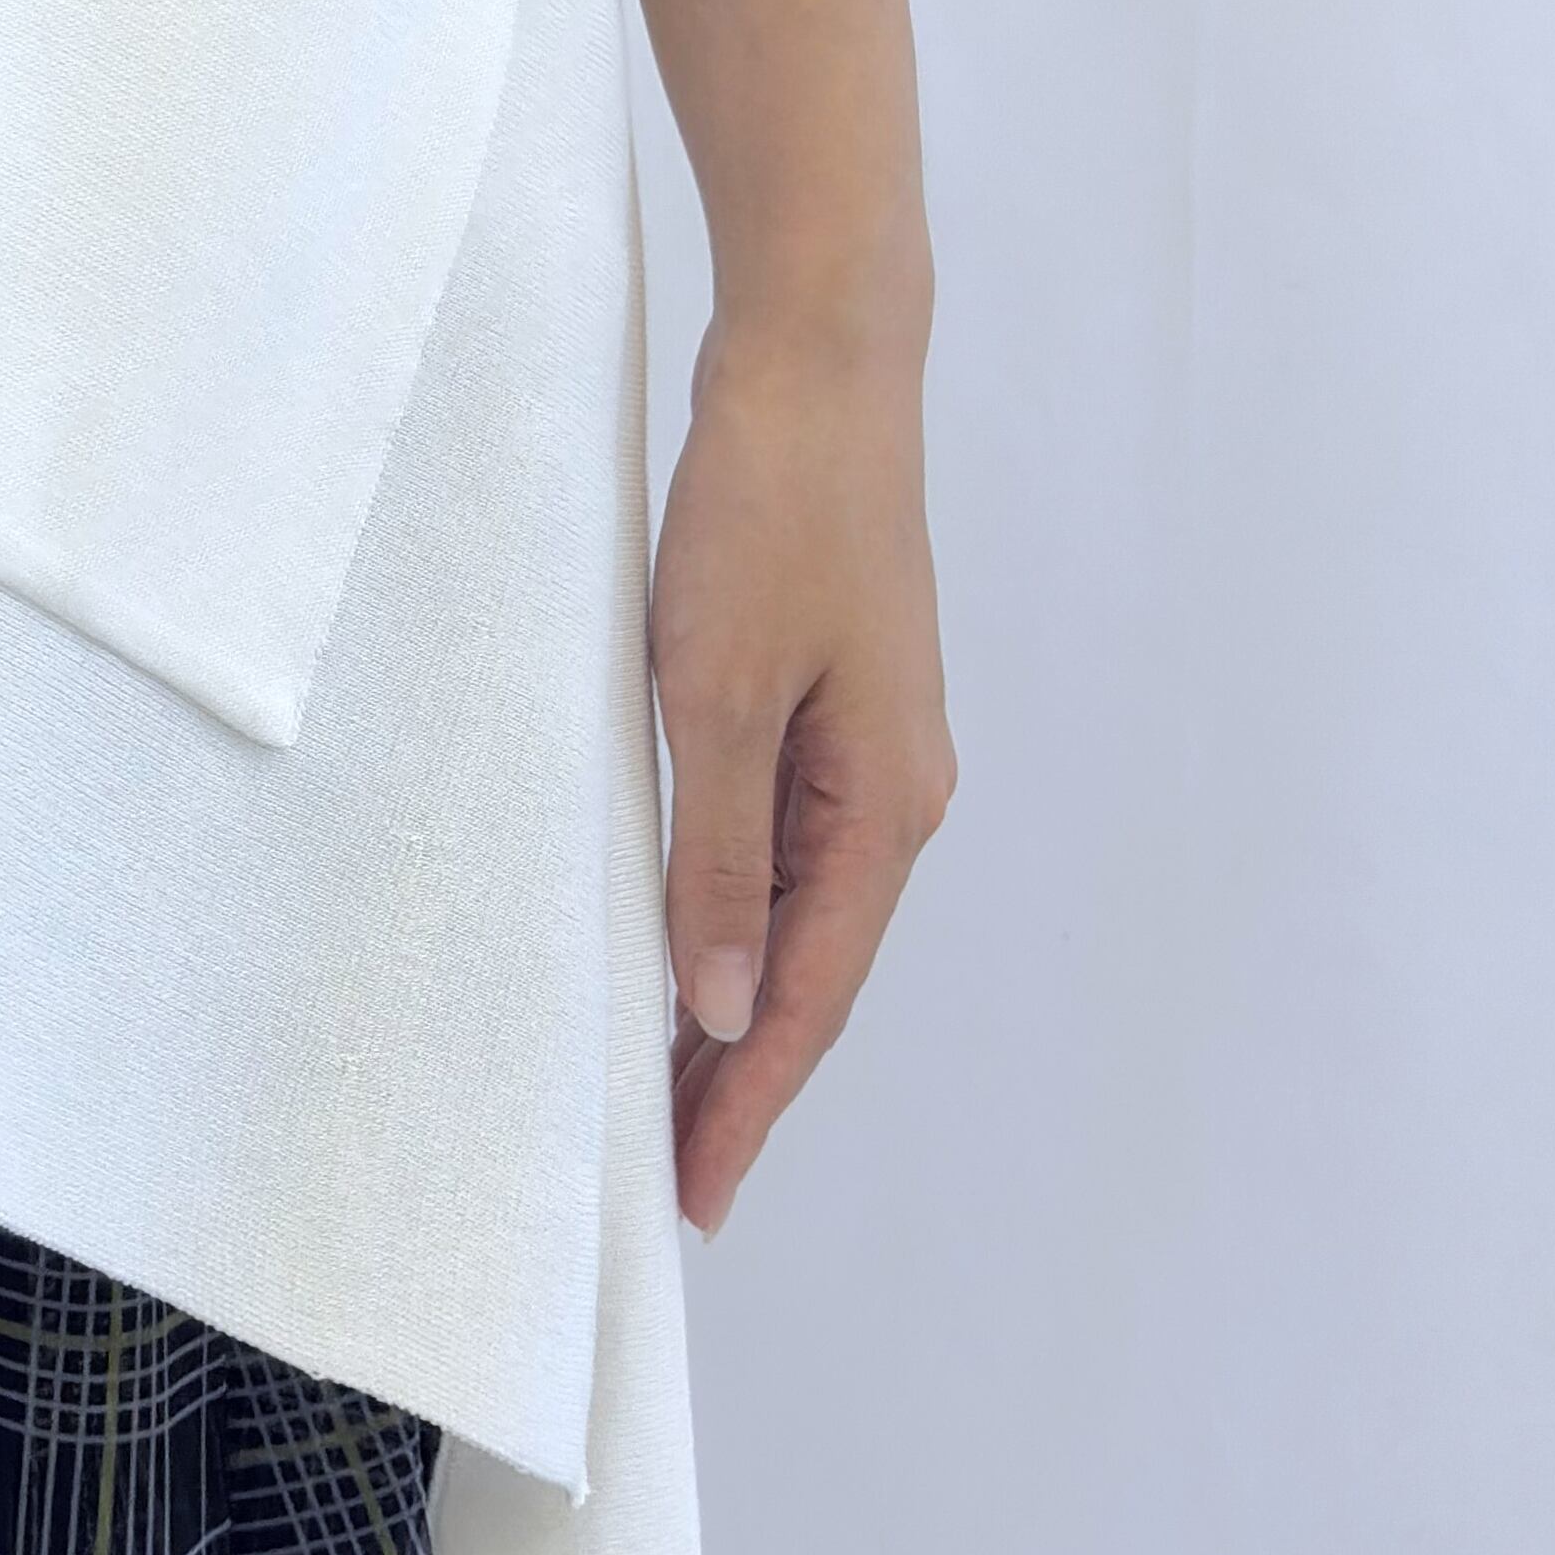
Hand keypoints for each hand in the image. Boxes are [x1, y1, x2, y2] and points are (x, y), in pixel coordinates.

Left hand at [648, 303, 954, 1237]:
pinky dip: (732, 902)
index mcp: (883, 805)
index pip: (807, 998)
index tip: (691, 1196)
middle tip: (665, 1175)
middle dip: (742, 1076)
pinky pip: (777, 833)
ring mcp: (863, 740)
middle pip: (811, 968)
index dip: (747, 1103)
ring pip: (795, 906)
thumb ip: (720, 852)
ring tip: (661, 1084)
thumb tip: (728, 1007)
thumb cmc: (771, 506)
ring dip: (733, 995)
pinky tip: (686, 934)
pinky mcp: (825, 691)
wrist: (818, 357)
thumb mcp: (717, 687)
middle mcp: (892, 790)